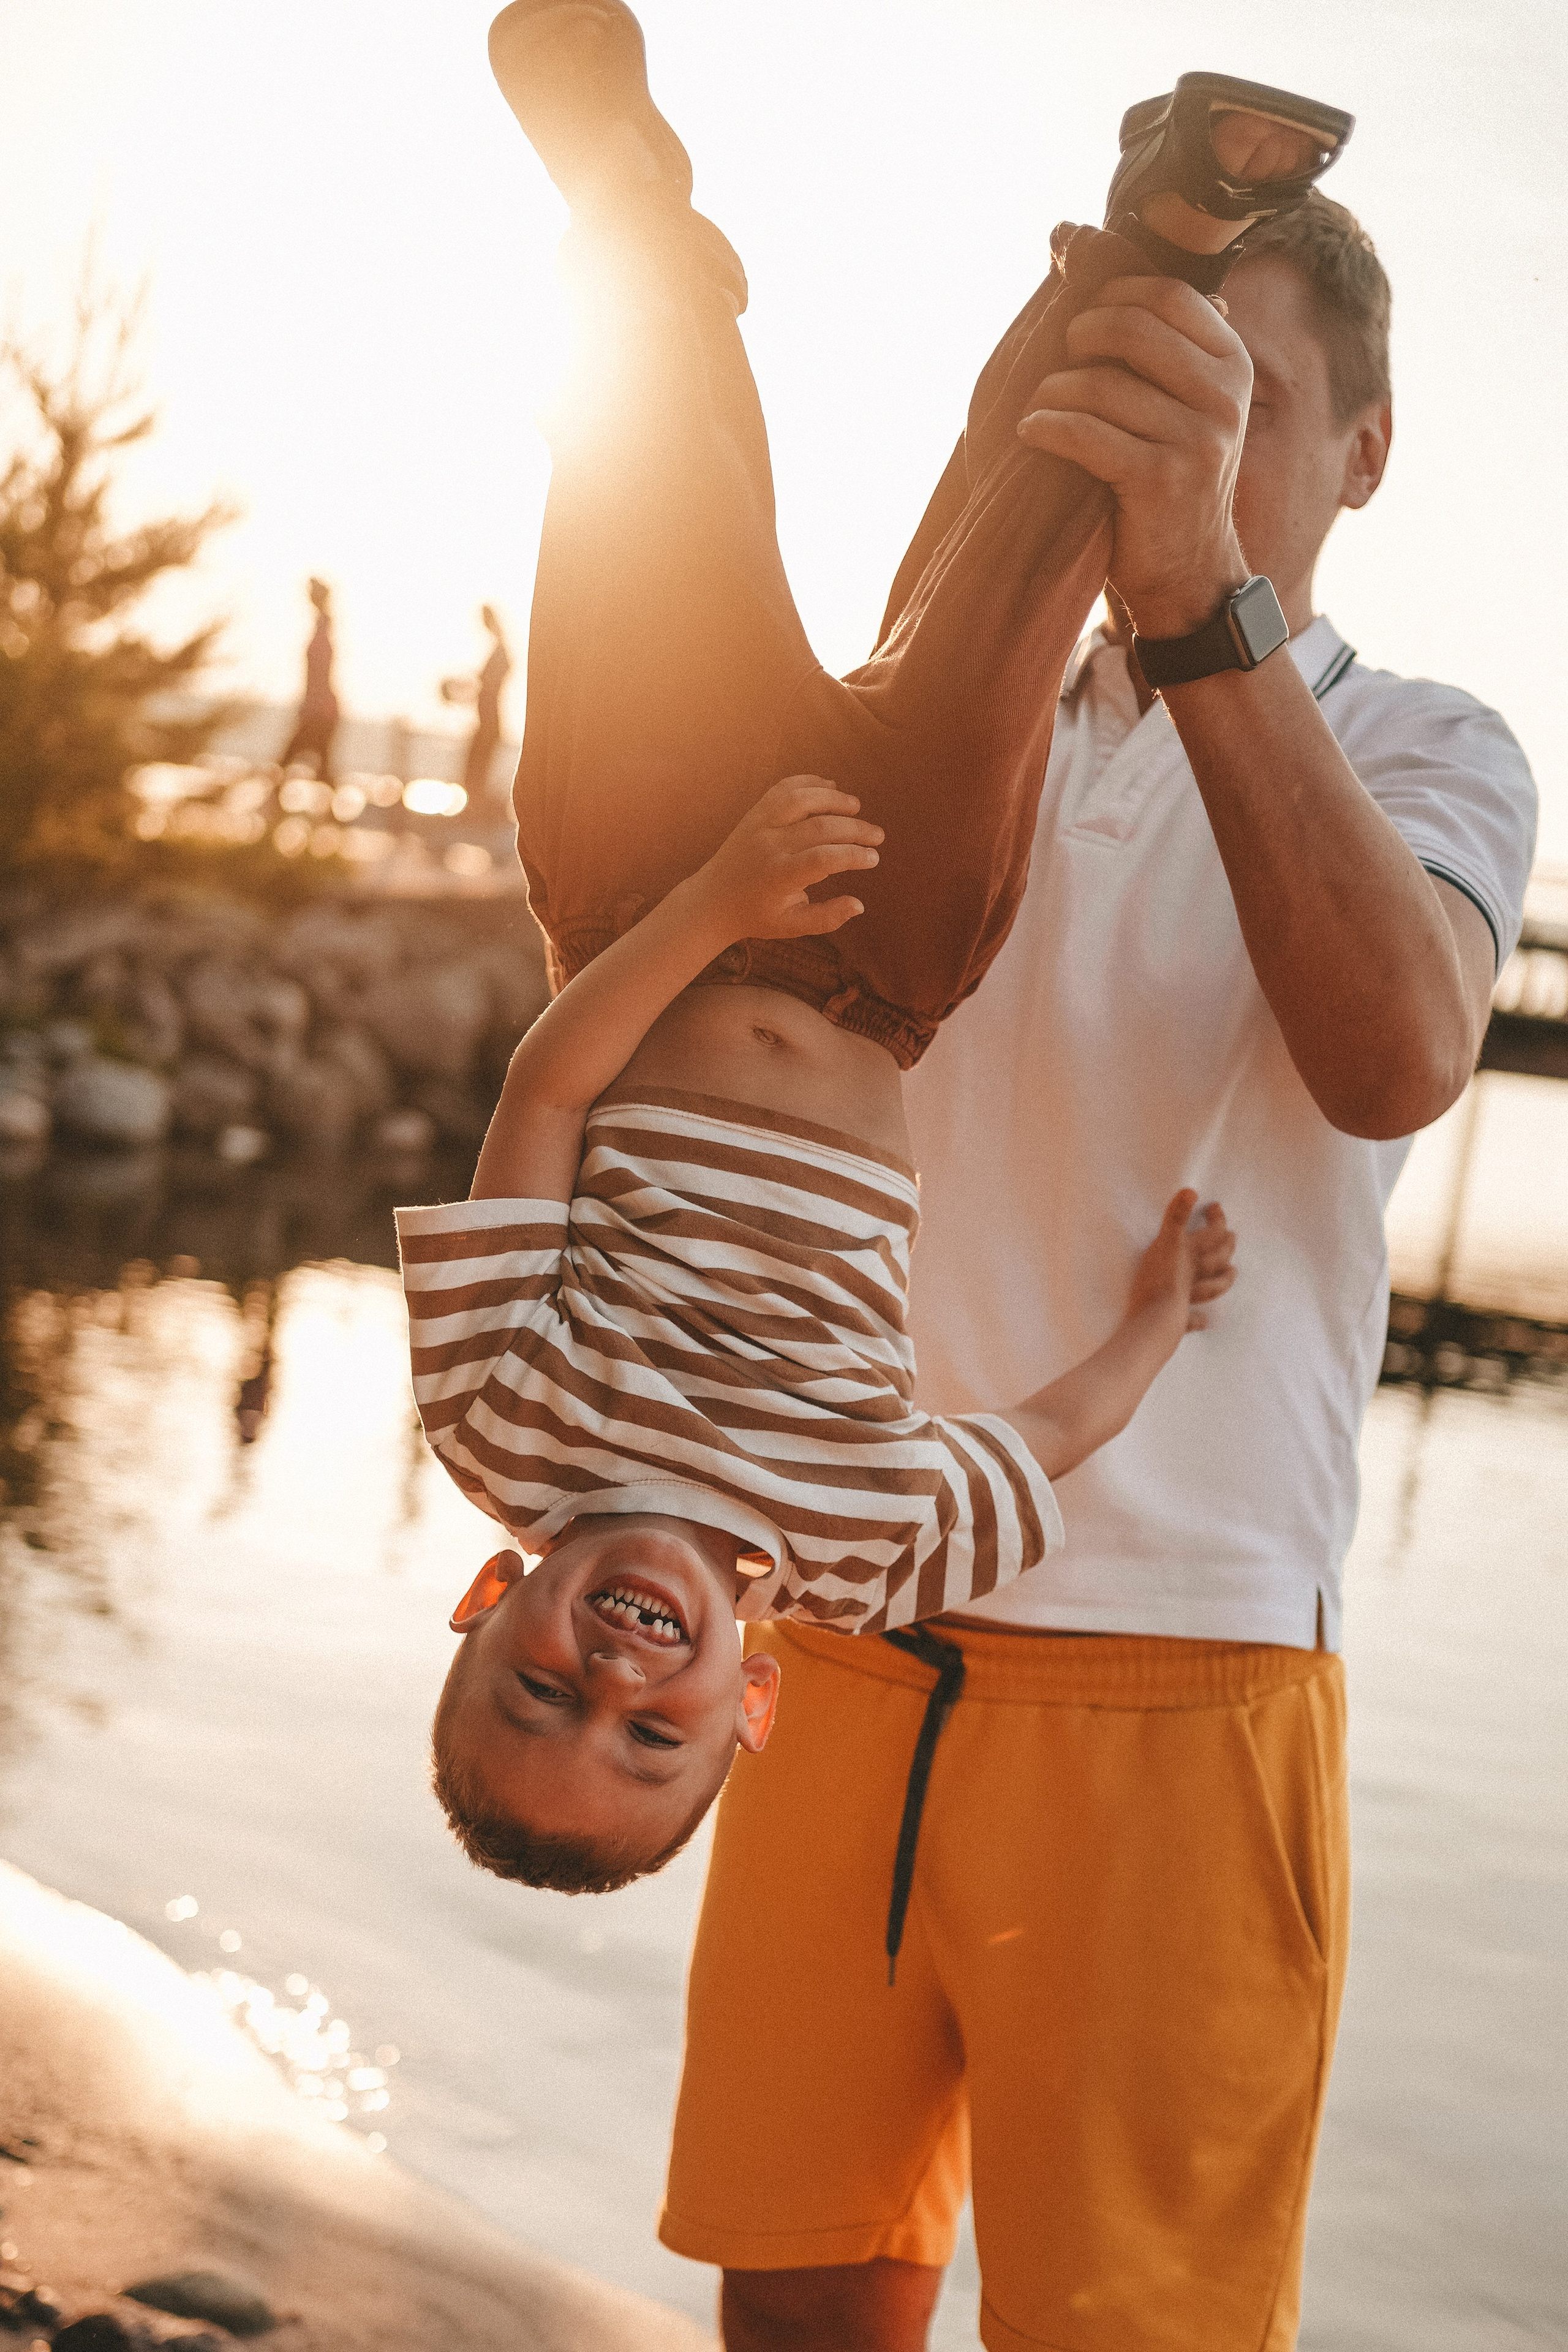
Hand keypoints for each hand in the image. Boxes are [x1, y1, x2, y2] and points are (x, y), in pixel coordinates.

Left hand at [687, 777, 882, 944]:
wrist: (712, 900)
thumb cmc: (756, 915)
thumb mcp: (792, 927)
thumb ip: (827, 918)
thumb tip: (859, 905)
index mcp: (779, 876)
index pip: (824, 858)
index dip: (853, 855)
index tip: (873, 858)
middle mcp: (769, 846)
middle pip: (820, 827)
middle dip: (855, 829)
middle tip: (877, 836)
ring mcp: (759, 825)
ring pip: (801, 799)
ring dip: (833, 798)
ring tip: (856, 807)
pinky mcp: (754, 813)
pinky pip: (782, 789)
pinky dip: (808, 782)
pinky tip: (830, 788)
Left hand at [1015, 278, 1252, 637]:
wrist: (1185, 572)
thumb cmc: (1161, 475)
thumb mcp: (1171, 400)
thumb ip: (1145, 335)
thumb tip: (1070, 235)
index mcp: (1230, 364)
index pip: (1166, 295)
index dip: (1110, 297)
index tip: (1079, 323)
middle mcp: (1223, 396)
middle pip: (1131, 329)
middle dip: (1078, 338)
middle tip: (1057, 363)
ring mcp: (1198, 439)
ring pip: (1100, 384)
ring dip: (1052, 393)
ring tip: (1037, 410)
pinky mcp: (1161, 479)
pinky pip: (1085, 433)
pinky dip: (1046, 427)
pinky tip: (1031, 433)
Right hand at [1127, 1189, 1236, 1340]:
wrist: (1154, 1318)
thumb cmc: (1158, 1279)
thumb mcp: (1165, 1242)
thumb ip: (1176, 1216)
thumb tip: (1190, 1191)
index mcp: (1191, 1256)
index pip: (1211, 1234)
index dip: (1216, 1220)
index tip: (1216, 1208)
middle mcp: (1193, 1275)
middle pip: (1216, 1260)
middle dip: (1225, 1247)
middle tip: (1232, 1237)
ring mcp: (1187, 1298)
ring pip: (1211, 1287)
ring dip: (1223, 1279)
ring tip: (1233, 1272)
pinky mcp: (1178, 1319)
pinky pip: (1191, 1320)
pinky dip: (1198, 1320)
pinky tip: (1204, 1322)